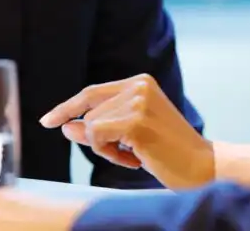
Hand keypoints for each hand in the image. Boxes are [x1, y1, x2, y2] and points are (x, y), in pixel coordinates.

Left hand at [41, 73, 214, 188]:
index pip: (91, 92)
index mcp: (140, 82)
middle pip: (88, 112)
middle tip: (128, 152)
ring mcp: (138, 101)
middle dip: (98, 139)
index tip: (48, 121)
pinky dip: (109, 154)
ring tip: (135, 154)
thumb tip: (66, 126)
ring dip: (106, 149)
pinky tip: (135, 159)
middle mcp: (139, 85)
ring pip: (90, 126)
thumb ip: (98, 127)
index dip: (67, 108)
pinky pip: (97, 137)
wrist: (201, 166)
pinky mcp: (136, 121)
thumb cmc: (167, 152)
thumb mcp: (128, 137)